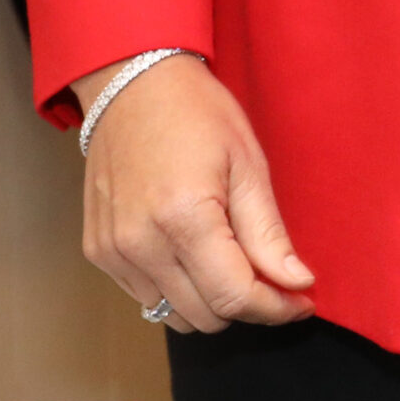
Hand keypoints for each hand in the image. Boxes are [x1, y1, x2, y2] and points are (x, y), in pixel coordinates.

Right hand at [78, 54, 314, 331]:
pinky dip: (178, 288)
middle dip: (246, 303)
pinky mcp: (98, 253)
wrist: (132, 85)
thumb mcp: (247, 162)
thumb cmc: (196, 112)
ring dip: (210, 301)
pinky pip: (146, 297)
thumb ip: (268, 233)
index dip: (274, 308)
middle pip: (205, 315)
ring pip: (173, 314)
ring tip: (233, 259)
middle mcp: (140, 243)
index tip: (301, 302)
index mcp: (183, 217)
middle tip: (272, 275)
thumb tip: (297, 283)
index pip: (234, 296)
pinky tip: (196, 252)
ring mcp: (113, 252)